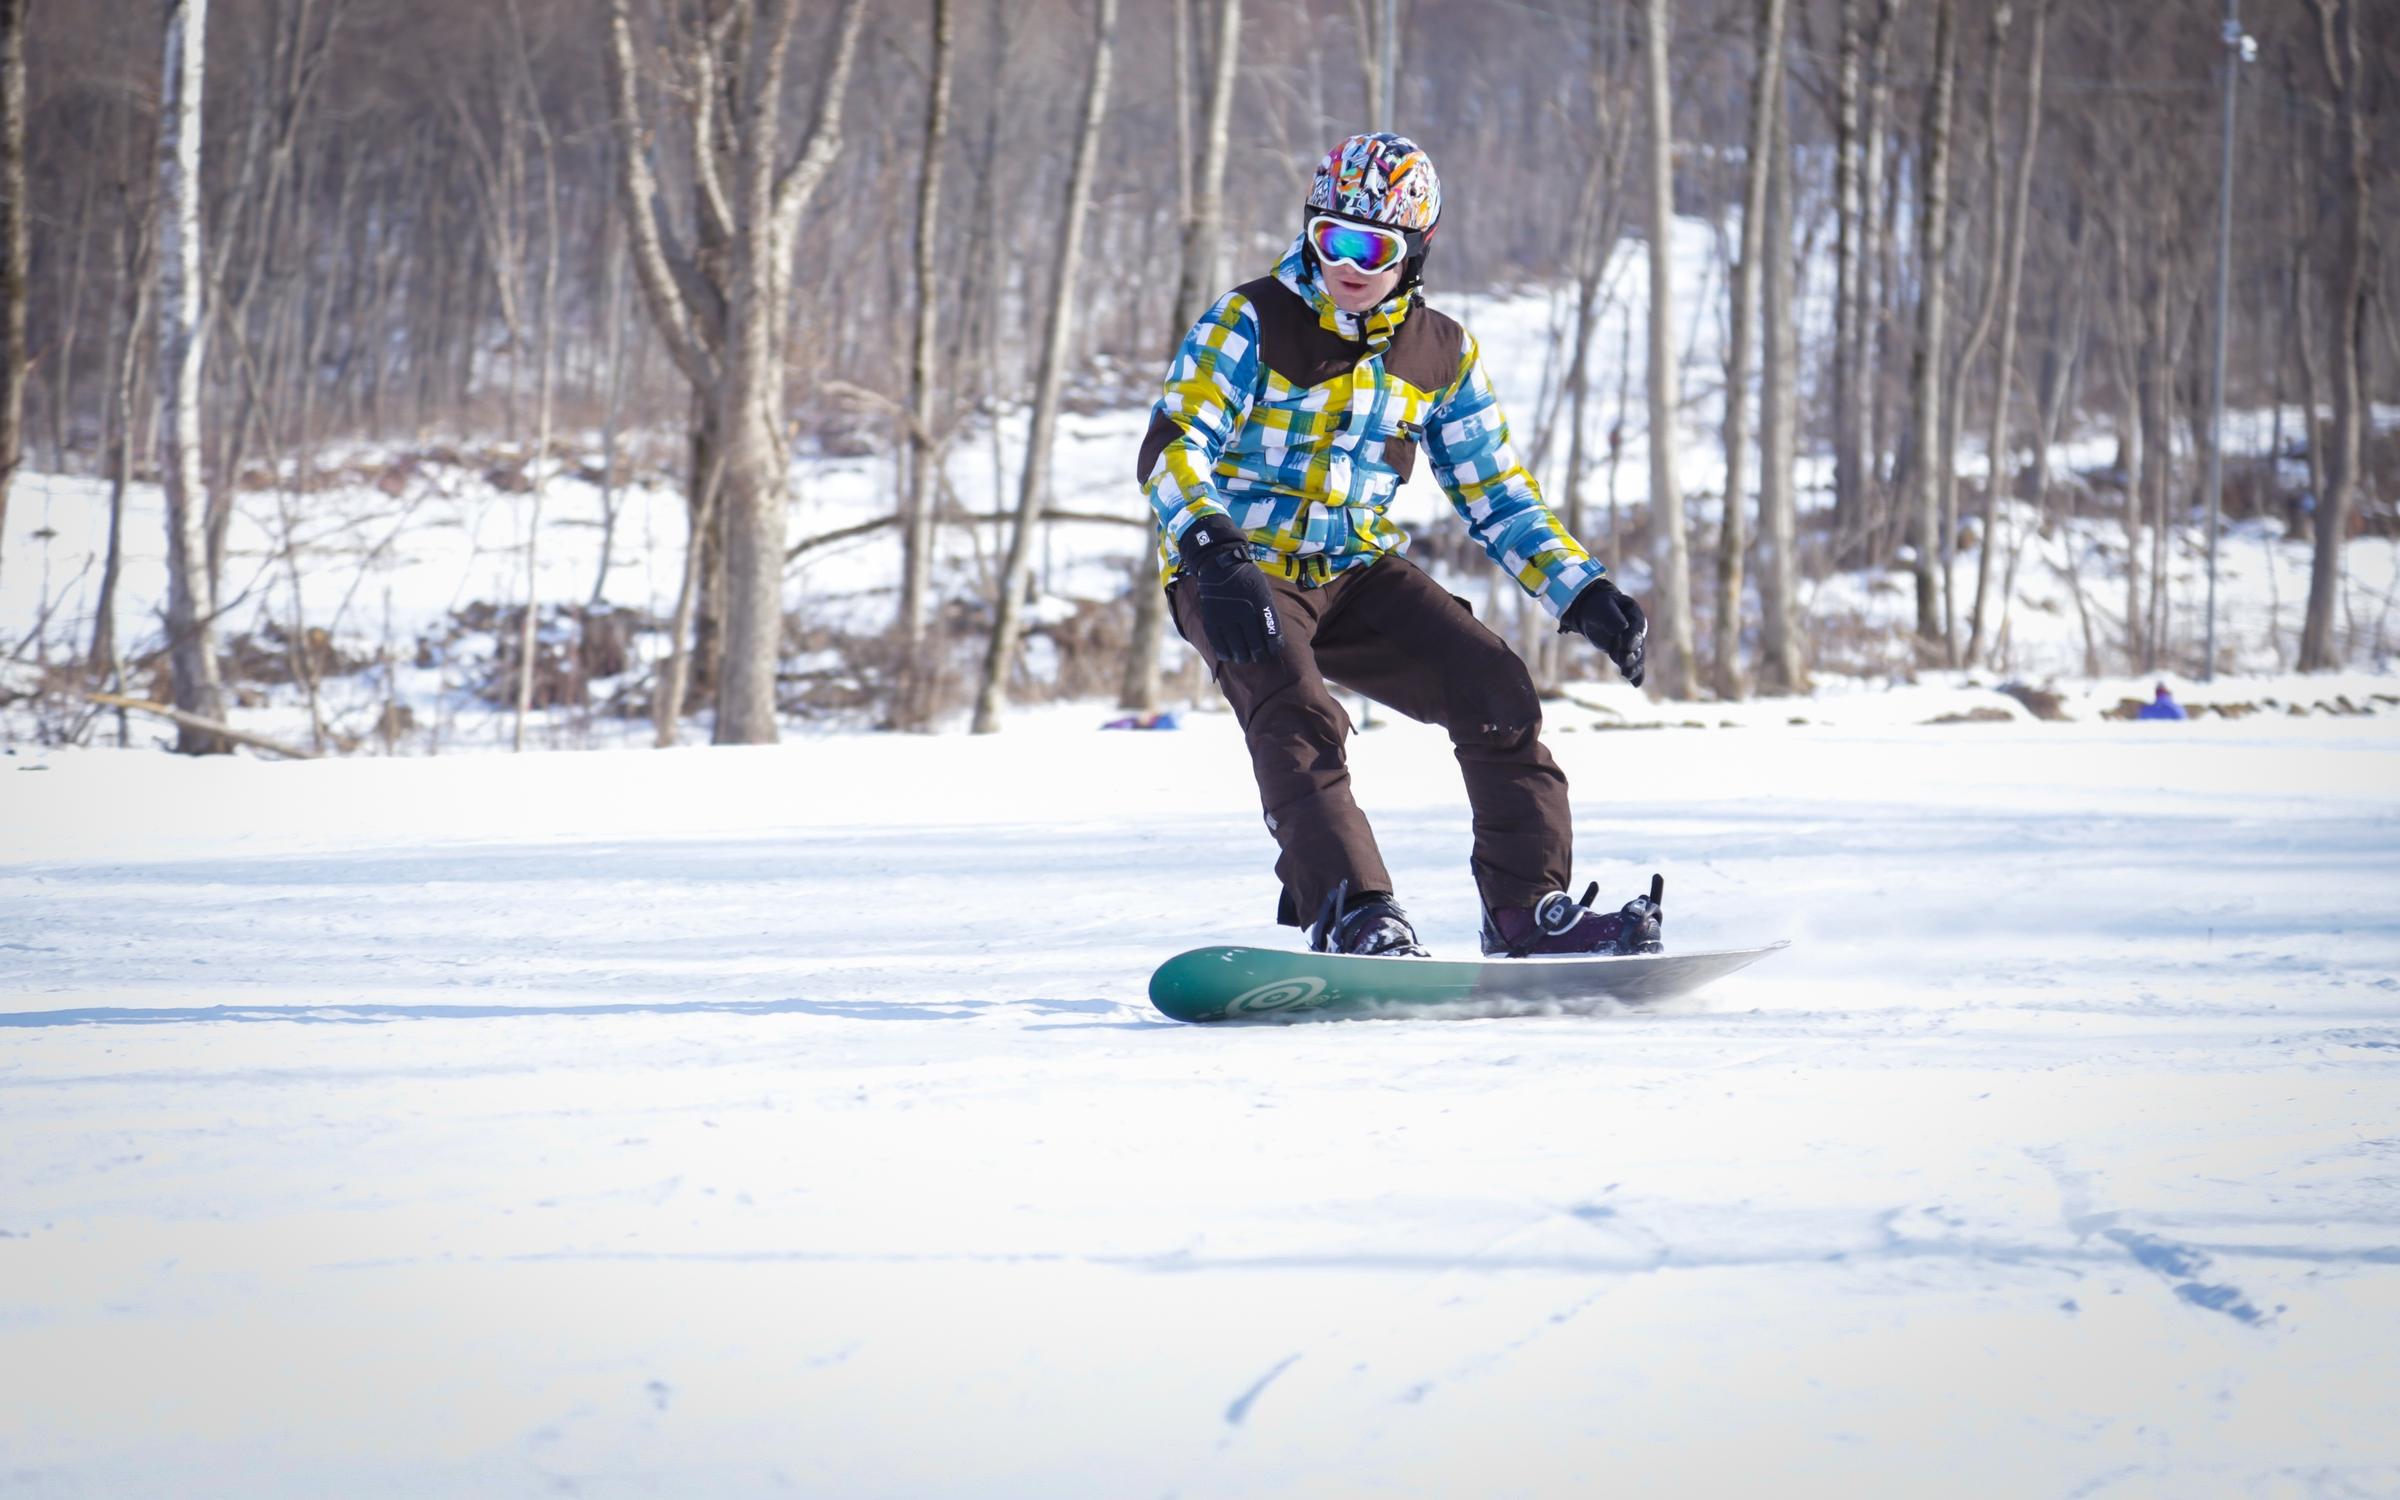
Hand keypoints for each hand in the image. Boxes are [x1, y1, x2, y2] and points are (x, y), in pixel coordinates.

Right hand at [1179, 519, 1283, 664]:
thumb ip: (1266, 610)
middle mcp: (1245, 612)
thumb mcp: (1262, 590)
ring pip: (1237, 647)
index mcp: (1261, 604)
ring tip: (1243, 658)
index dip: (1273, 646)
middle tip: (1258, 658)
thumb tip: (1271, 635)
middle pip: (1255, 644)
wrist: (1219, 564)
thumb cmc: (1245, 578)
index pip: (1270, 634)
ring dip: (1242, 656)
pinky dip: (1224, 652)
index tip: (1272, 650)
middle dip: (1258, 654)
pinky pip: (1218, 643)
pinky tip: (1228, 656)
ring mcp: (1227, 617)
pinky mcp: (1212, 620)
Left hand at [1561, 577, 1645, 687]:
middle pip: (1638, 644)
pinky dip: (1634, 674)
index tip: (1628, 645)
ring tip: (1626, 675)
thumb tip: (1622, 628)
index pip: (1638, 626)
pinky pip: (1630, 663)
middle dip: (1632, 654)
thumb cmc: (1597, 605)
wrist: (1589, 610)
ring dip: (1633, 666)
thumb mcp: (1603, 607)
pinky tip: (1636, 684)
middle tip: (1624, 661)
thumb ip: (1612, 617)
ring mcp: (1630, 642)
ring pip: (1635, 656)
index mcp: (1634, 614)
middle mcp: (1635, 629)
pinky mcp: (1622, 652)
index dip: (1634, 636)